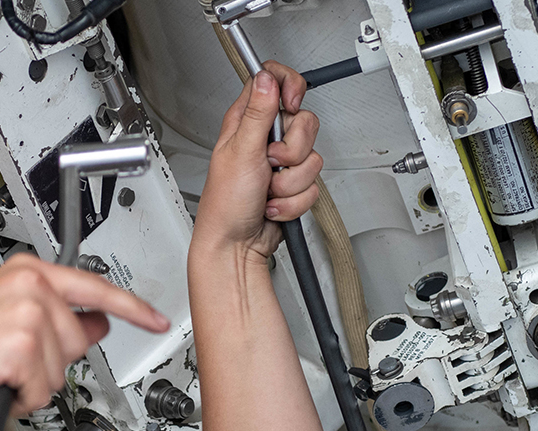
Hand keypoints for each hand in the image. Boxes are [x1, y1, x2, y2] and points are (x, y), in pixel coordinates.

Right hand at [0, 253, 169, 414]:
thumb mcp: (7, 318)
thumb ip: (54, 316)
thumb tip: (96, 323)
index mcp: (27, 271)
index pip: (95, 288)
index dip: (132, 308)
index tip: (156, 319)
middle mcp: (31, 285)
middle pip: (80, 340)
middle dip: (51, 362)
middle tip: (8, 359)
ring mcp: (28, 313)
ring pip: (63, 370)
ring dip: (33, 383)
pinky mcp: (21, 345)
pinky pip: (43, 392)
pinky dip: (20, 399)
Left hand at [190, 61, 321, 264]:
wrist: (235, 245)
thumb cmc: (225, 204)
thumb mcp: (240, 152)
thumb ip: (258, 113)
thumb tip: (266, 77)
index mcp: (246, 121)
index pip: (274, 80)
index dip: (289, 85)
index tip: (291, 104)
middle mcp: (264, 138)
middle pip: (304, 122)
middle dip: (292, 150)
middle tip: (269, 164)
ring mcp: (280, 163)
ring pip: (312, 157)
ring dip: (290, 182)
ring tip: (267, 190)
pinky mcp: (292, 185)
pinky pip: (313, 185)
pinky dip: (294, 201)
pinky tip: (273, 204)